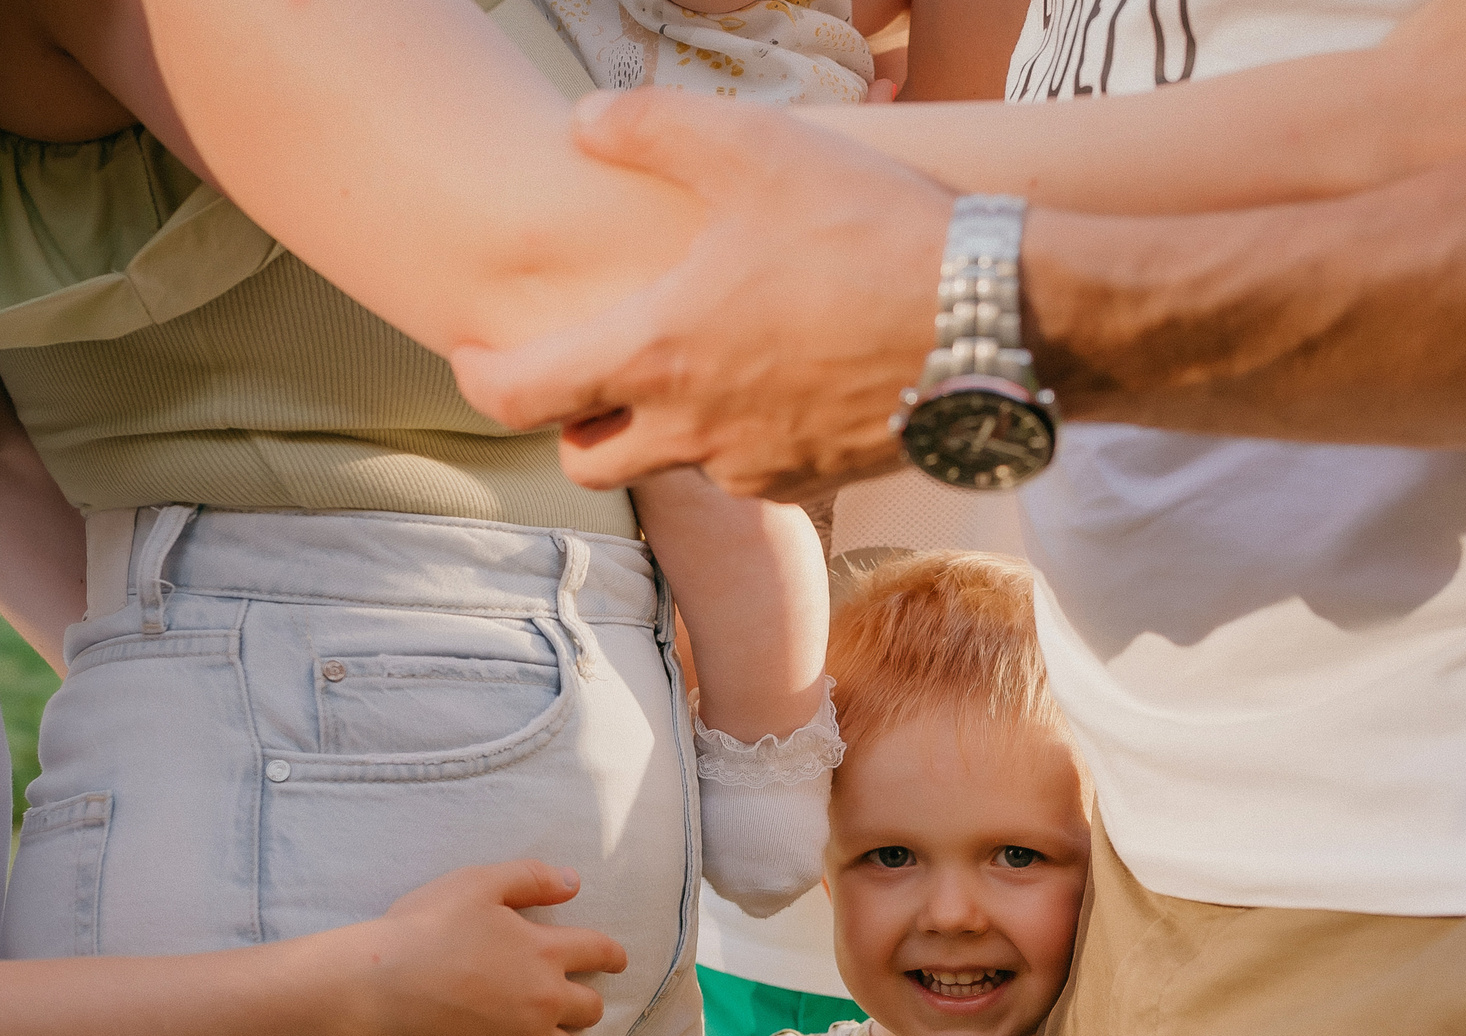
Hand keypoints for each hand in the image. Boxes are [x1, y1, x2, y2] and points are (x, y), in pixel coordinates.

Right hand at [342, 860, 628, 1035]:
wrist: (383, 986)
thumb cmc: (426, 928)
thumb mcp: (479, 883)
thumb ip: (530, 878)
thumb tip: (573, 881)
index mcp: (545, 952)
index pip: (598, 952)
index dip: (612, 954)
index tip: (617, 960)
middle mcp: (545, 1001)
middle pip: (589, 1007)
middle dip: (590, 1005)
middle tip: (583, 1005)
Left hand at [454, 90, 949, 500]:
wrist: (993, 318)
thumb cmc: (869, 229)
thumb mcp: (754, 147)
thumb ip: (651, 127)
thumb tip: (582, 122)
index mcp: (658, 355)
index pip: (526, 397)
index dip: (482, 380)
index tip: (472, 359)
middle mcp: (695, 431)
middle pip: (589, 460)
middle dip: (571, 423)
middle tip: (580, 374)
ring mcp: (758, 467)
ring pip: (675, 467)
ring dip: (662, 428)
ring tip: (694, 364)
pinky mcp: (817, 482)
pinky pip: (751, 472)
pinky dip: (739, 437)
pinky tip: (773, 381)